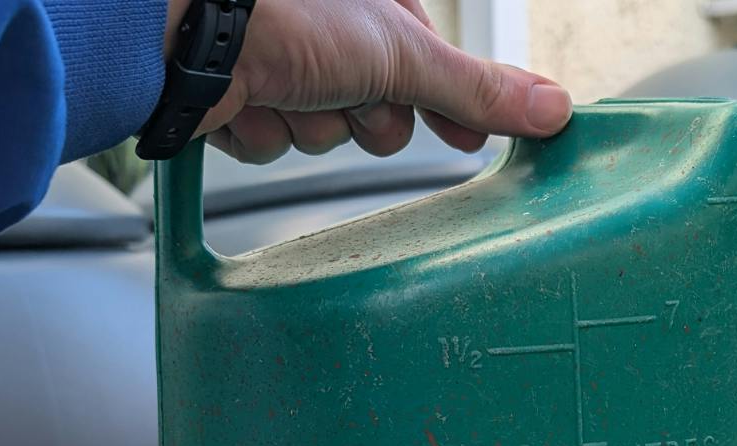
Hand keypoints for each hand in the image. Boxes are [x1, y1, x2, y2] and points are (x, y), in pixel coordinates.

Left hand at [164, 0, 572, 163]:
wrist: (182, 26)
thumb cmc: (284, 10)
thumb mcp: (402, 51)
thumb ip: (475, 88)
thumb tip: (553, 107)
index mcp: (368, 7)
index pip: (425, 69)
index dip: (446, 108)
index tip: (467, 139)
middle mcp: (323, 30)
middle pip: (372, 113)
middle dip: (360, 116)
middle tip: (347, 97)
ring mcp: (275, 60)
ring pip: (316, 133)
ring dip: (305, 124)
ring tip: (283, 86)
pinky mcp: (231, 93)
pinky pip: (265, 142)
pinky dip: (257, 130)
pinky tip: (244, 101)